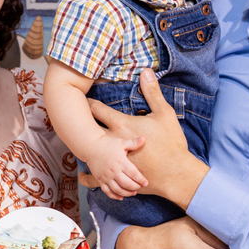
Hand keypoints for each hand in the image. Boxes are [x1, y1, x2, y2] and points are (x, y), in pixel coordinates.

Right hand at [84, 134, 146, 200]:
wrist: (91, 147)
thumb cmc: (108, 144)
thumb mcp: (121, 143)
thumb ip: (133, 143)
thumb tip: (144, 138)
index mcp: (121, 162)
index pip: (133, 173)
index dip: (140, 180)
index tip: (146, 183)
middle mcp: (113, 171)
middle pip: (127, 184)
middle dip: (135, 187)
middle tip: (140, 188)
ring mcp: (106, 176)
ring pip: (117, 189)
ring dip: (126, 193)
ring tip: (133, 193)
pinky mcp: (100, 180)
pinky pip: (107, 191)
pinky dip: (114, 196)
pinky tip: (120, 197)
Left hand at [87, 69, 207, 208]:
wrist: (175, 173)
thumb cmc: (171, 143)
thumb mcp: (164, 114)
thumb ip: (153, 92)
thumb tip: (147, 71)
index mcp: (122, 124)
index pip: (97, 109)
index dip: (89, 103)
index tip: (83, 99)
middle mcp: (112, 141)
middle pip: (88, 128)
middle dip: (81, 121)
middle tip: (72, 115)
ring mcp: (111, 160)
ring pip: (88, 152)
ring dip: (81, 146)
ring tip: (74, 142)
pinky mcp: (114, 176)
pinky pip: (95, 177)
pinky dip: (87, 175)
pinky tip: (83, 173)